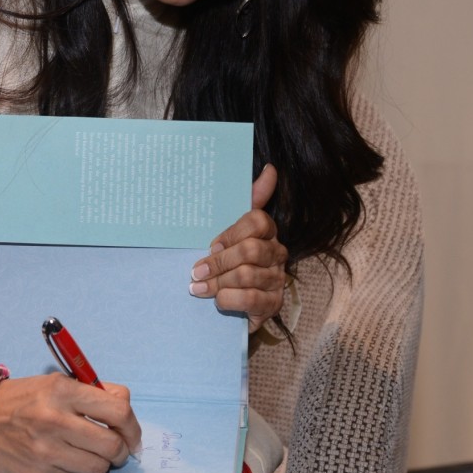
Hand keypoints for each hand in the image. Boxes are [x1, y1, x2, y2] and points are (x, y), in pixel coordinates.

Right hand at [0, 373, 141, 472]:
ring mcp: (47, 450)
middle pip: (114, 445)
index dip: (133, 426)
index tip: (131, 433)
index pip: (118, 411)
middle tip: (117, 448)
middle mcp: (56, 420)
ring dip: (101, 462)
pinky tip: (64, 457)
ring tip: (89, 452)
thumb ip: (93, 392)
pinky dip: (76, 469)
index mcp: (63, 391)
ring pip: (99, 467)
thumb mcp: (55, 383)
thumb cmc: (22, 398)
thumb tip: (126, 408)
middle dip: (122, 450)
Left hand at [188, 163, 287, 331]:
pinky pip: (251, 299)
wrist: (232, 302)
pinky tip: (216, 300)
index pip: (257, 220)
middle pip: (249, 251)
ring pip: (247, 276)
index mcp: (267, 232)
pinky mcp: (273, 304)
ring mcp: (277, 279)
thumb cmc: (227, 260)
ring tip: (198, 288)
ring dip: (217, 282)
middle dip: (218, 262)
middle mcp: (277, 253)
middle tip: (195, 271)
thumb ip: (248, 199)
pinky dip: (228, 299)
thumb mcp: (229, 230)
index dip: (230, 233)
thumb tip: (270, 169)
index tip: (210, 245)